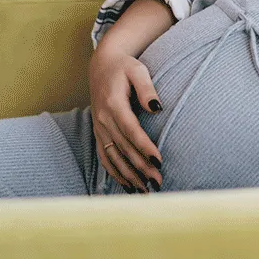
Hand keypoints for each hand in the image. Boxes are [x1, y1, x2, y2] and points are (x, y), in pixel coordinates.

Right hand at [87, 47, 163, 192]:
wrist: (102, 66)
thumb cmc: (125, 67)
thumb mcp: (138, 70)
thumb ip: (147, 88)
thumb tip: (157, 108)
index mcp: (113, 104)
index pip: (131, 130)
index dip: (144, 147)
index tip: (159, 162)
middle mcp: (103, 119)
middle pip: (124, 148)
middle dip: (141, 168)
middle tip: (159, 182)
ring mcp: (99, 128)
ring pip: (114, 157)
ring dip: (129, 176)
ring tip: (146, 191)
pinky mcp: (99, 134)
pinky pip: (105, 158)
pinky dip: (115, 173)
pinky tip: (128, 186)